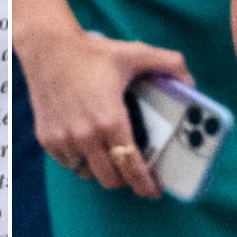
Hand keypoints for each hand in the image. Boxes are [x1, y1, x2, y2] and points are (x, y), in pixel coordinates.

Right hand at [19, 26, 189, 198]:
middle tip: (133, 169)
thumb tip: (190, 81)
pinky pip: (68, 163)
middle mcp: (85, 135)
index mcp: (110, 120)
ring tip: (109, 154)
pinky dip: (79, 160)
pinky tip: (86, 144)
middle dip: (125, 179)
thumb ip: (167, 64)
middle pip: (110, 179)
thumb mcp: (133, 53)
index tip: (154, 190)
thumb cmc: (90, 52)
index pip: (131, 166)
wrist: (47, 47)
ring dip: (101, 169)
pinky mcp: (46, 138)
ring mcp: (63, 139)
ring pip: (87, 173)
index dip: (144, 184)